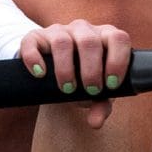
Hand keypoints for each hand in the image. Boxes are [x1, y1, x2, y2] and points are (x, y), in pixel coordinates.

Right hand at [16, 18, 132, 126]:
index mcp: (105, 37)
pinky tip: (40, 74)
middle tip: (90, 90)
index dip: (117, 61)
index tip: (111, 85)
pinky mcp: (35, 37)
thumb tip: (96, 122)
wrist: (53, 72)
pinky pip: (32, 42)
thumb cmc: (82, 80)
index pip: (118, 38)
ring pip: (62, 41)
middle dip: (91, 70)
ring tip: (67, 89)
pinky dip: (35, 59)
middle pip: (90, 41)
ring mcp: (58, 31)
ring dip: (65, 69)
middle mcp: (83, 30)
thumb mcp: (95, 93)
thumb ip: (101, 106)